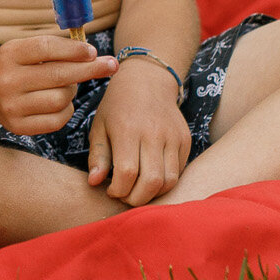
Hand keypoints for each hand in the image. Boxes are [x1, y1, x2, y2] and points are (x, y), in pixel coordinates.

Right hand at [0, 35, 116, 136]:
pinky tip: (60, 102)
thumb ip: (53, 49)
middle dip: (89, 69)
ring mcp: (11, 106)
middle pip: (58, 75)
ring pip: (61, 99)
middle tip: (112, 65)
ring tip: (66, 85)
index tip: (93, 51)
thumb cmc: (14, 66)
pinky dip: (66, 110)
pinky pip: (57, 120)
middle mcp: (7, 81)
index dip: (73, 50)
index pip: (46, 49)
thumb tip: (92, 55)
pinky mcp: (18, 127)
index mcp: (9, 55)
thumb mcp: (23, 49)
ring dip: (72, 91)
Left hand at [86, 63, 190, 205]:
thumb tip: (94, 182)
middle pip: (151, 182)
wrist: (147, 80)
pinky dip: (165, 182)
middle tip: (125, 196)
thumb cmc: (117, 106)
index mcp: (127, 129)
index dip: (118, 190)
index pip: (127, 173)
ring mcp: (173, 137)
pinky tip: (150, 177)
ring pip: (169, 181)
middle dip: (136, 199)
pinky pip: (179, 171)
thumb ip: (98, 156)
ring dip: (153, 194)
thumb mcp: (99, 126)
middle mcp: (153, 133)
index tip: (110, 190)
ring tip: (138, 189)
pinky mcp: (185, 140)